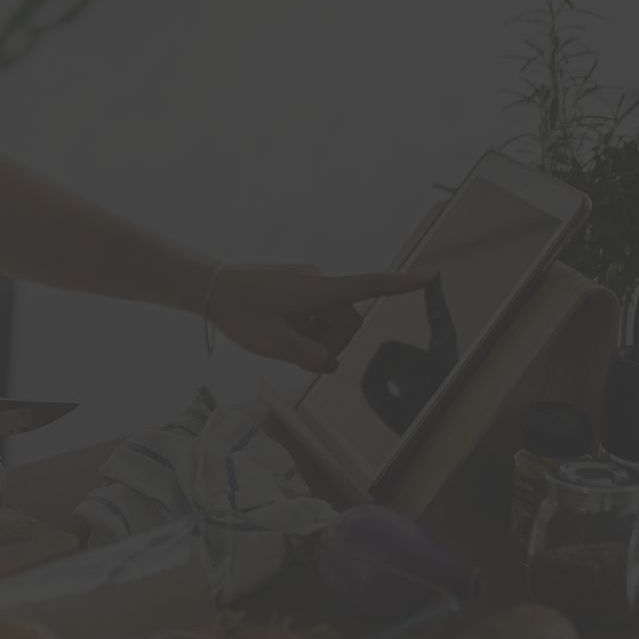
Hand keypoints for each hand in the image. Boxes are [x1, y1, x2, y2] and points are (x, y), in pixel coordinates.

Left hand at [204, 264, 436, 372]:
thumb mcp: (276, 344)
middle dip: (329, 340)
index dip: (401, 285)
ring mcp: (306, 282)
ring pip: (328, 320)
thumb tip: (328, 362)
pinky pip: (312, 312)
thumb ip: (311, 358)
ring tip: (279, 334)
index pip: (368, 286)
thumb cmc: (240, 311)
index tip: (430, 277)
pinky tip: (276, 326)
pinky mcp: (296, 285)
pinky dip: (301, 325)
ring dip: (311, 334)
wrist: (208, 286)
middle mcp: (318, 280)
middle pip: (346, 321)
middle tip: (294, 346)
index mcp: (319, 290)